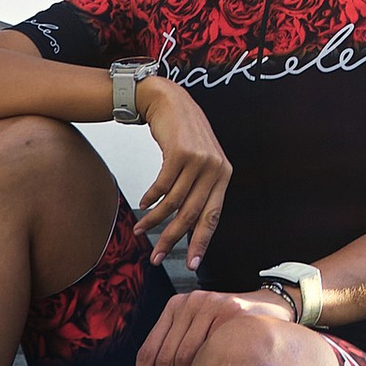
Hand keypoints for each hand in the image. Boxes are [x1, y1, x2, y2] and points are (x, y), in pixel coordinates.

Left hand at [127, 286, 291, 365]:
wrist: (274, 308)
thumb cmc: (232, 329)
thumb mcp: (201, 329)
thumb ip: (179, 349)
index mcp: (175, 308)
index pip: (148, 351)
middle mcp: (189, 303)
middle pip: (162, 357)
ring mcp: (210, 306)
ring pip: (182, 357)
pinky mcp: (231, 312)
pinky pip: (208, 353)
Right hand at [131, 77, 230, 262]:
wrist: (170, 101)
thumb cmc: (184, 135)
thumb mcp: (200, 161)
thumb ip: (199, 189)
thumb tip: (188, 226)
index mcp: (224, 175)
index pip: (213, 217)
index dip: (201, 242)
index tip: (192, 263)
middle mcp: (216, 169)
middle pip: (192, 214)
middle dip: (172, 239)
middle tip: (157, 257)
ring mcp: (199, 160)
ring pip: (174, 202)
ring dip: (154, 220)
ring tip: (141, 230)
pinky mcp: (180, 153)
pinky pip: (162, 186)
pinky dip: (151, 199)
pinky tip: (144, 205)